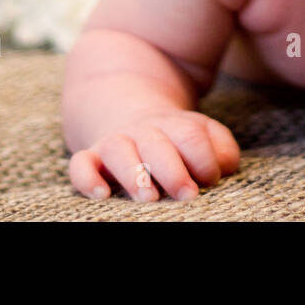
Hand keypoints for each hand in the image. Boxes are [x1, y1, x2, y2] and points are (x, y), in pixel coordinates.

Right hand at [68, 109, 240, 201]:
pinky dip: (87, 178)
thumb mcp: (203, 133)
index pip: (191, 135)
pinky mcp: (91, 156)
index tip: (210, 178)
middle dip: (173, 171)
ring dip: (133, 174)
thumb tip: (223, 167)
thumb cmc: (175, 136)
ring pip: (118, 150)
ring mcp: (115, 142)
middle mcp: (143, 132)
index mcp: (176, 126)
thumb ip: (221, 148)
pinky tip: (101, 194)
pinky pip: (80, 163)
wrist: (128, 107)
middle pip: (157, 145)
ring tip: (148, 197)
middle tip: (188, 194)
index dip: (203, 158)